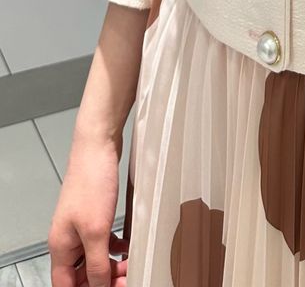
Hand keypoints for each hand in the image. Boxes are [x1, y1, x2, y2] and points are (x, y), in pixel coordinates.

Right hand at [48, 129, 128, 286]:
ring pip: (94, 258)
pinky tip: (126, 247)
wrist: (98, 145)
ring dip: (111, 266)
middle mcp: (68, 239)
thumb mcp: (96, 230)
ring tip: (129, 266)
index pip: (66, 286)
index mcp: (61, 247)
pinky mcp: (93, 214)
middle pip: (82, 275)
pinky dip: (114, 249)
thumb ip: (97, 263)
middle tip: (125, 279)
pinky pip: (102, 242)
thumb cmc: (92, 179)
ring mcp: (80, 226)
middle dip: (103, 280)